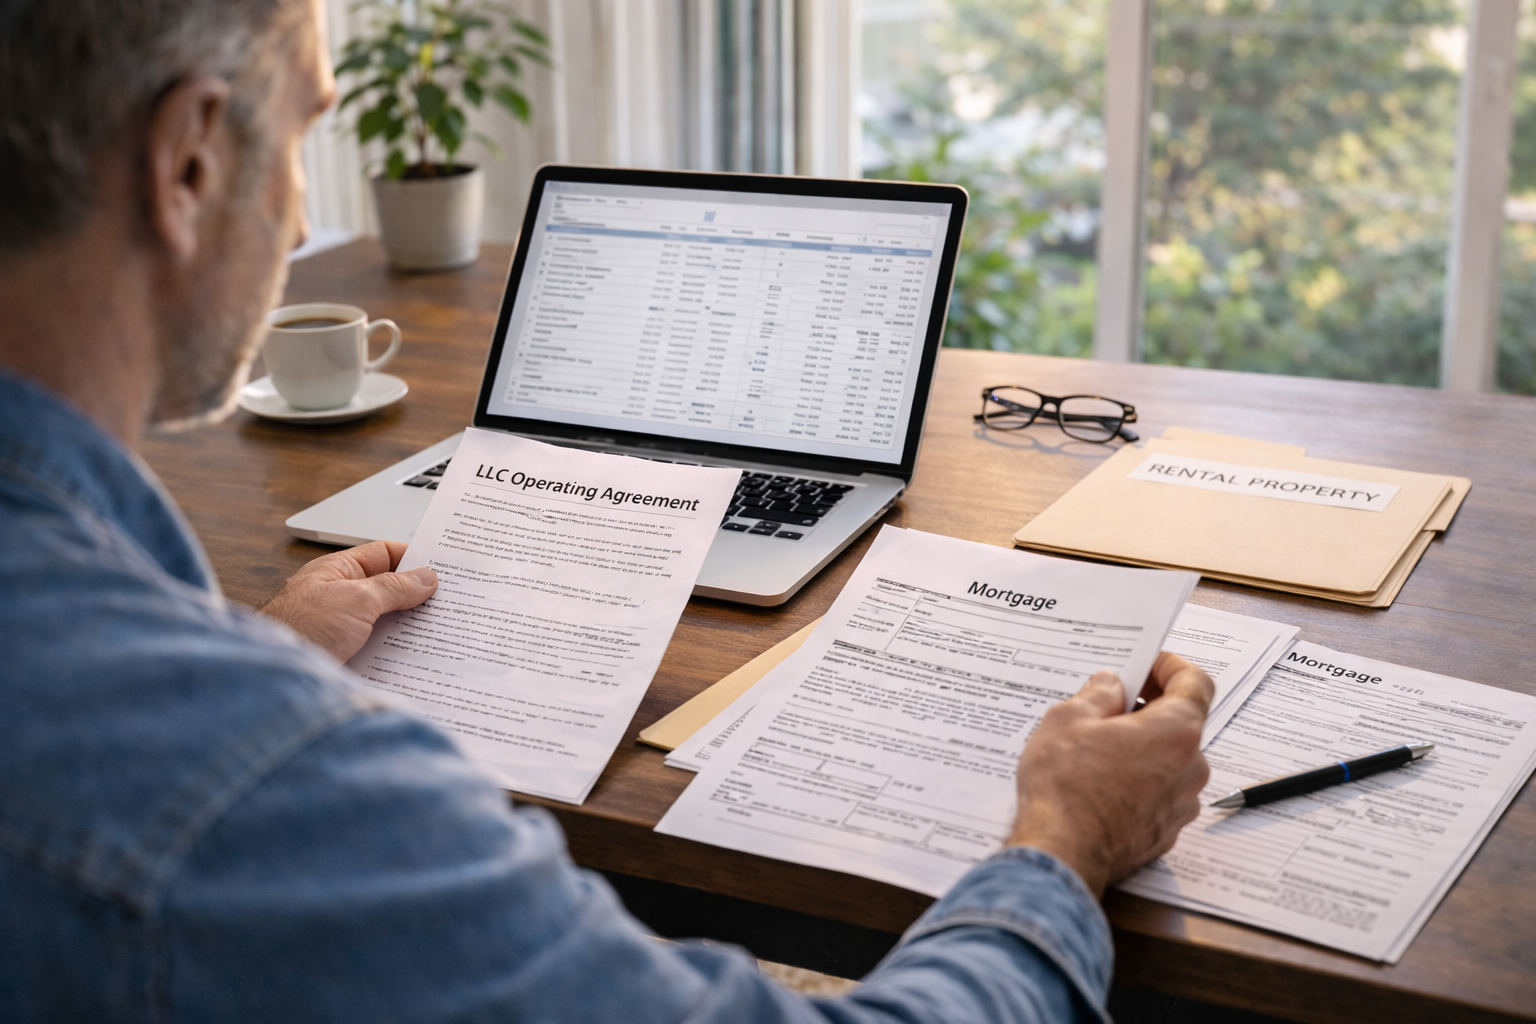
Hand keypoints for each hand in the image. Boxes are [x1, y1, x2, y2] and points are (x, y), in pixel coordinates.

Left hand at [260, 540, 437, 662]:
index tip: (444, 568)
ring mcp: (342, 627)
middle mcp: (340, 596)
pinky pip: (379, 647)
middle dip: (416, 596)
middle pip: (388, 589)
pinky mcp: (345, 655)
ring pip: (386, 621)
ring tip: (439, 630)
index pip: (384, 554)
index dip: (414, 558)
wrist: (274, 677)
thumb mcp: (357, 599)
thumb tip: (425, 577)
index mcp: (338, 570)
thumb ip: (394, 587)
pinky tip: (416, 656)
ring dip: (408, 627)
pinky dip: (397, 651)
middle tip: (448, 601)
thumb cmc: (300, 628)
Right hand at [1006, 652, 1213, 896]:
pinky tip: (1100, 782)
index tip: (1146, 664)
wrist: (1061, 854)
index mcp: (1176, 732)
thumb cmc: (1065, 788)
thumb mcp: (1068, 719)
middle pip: (1180, 723)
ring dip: (1141, 747)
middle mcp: (1191, 768)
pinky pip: (1159, 792)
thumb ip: (1098, 694)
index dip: (1170, 667)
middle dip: (1147, 709)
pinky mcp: (1166, 831)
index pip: (1195, 682)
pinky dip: (1138, 780)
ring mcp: (1182, 804)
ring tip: (1096, 748)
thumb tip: (1111, 687)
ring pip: (1169, 760)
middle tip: (1107, 705)